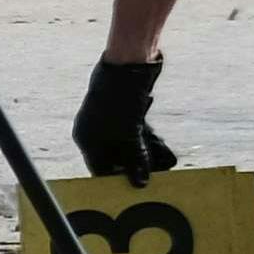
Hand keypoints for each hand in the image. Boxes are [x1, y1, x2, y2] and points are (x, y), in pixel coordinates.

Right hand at [73, 54, 174, 180]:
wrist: (128, 63)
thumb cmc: (120, 101)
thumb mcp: (130, 135)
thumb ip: (136, 160)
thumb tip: (141, 183)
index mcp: (86, 137)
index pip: (99, 168)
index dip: (117, 180)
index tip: (135, 189)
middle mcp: (94, 129)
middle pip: (116, 156)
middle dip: (138, 166)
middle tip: (156, 177)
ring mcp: (108, 118)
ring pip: (129, 143)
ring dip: (147, 154)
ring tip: (167, 164)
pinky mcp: (123, 108)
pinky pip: (136, 131)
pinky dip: (149, 140)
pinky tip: (165, 150)